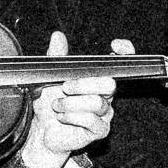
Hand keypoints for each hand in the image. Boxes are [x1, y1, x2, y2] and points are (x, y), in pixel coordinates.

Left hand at [19, 31, 132, 167]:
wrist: (42, 131)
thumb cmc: (49, 104)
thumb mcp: (49, 77)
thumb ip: (56, 57)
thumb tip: (58, 36)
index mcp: (97, 79)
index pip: (121, 63)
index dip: (125, 53)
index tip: (115, 46)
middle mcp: (105, 95)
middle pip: (109, 83)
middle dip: (82, 84)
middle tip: (64, 88)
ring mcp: (105, 113)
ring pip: (97, 103)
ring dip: (71, 103)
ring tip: (57, 106)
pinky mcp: (100, 130)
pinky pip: (92, 121)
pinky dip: (72, 117)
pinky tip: (62, 117)